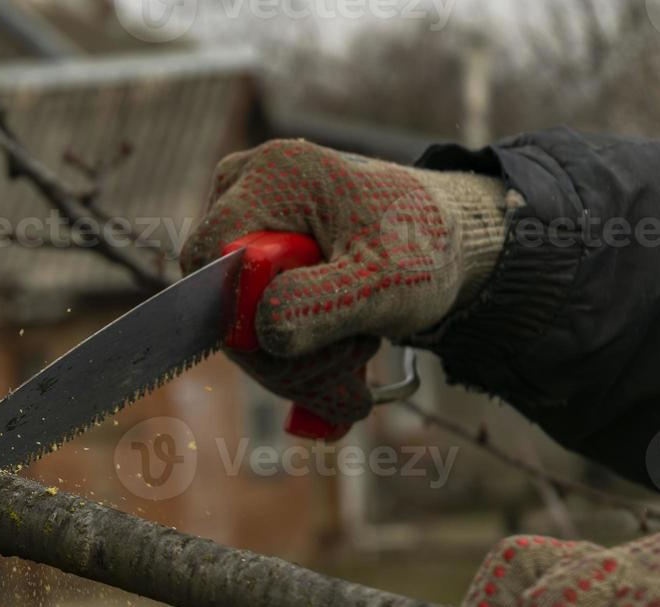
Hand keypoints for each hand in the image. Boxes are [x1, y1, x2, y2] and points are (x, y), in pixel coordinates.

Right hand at [181, 140, 509, 431]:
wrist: (449, 241)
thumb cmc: (424, 244)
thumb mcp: (386, 280)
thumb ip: (322, 303)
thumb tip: (263, 331)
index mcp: (271, 177)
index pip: (209, 259)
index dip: (240, 316)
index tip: (295, 342)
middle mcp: (245, 192)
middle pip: (219, 300)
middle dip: (280, 355)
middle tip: (348, 376)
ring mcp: (246, 226)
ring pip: (236, 324)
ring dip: (294, 365)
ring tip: (357, 362)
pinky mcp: (255, 260)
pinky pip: (252, 325)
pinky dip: (294, 359)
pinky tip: (340, 370)